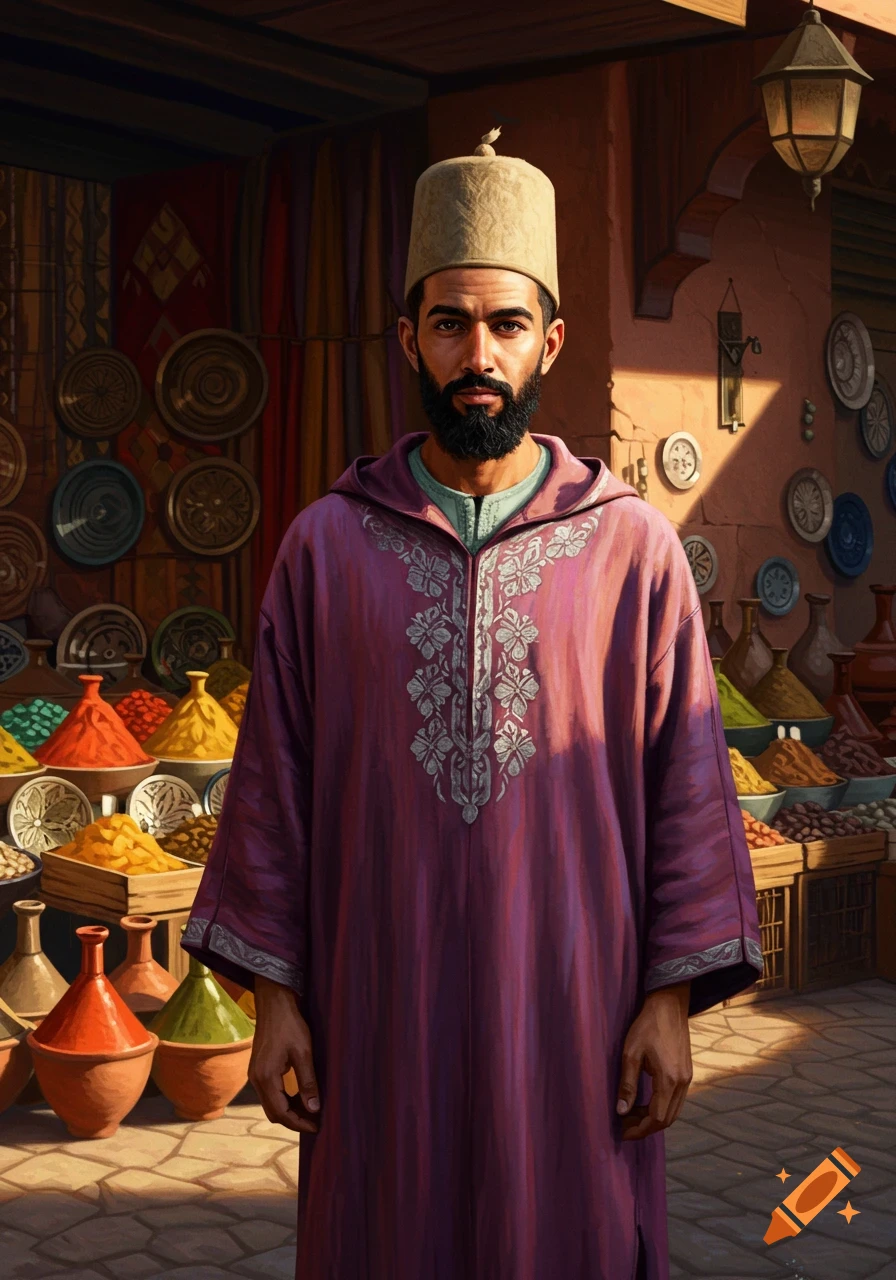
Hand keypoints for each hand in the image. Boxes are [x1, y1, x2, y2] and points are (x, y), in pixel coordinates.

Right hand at [249, 975, 319, 1133]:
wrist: (274, 1003)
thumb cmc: (289, 1024)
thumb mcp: (303, 1052)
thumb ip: (308, 1082)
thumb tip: (314, 1108)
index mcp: (266, 1077)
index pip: (281, 1113)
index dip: (299, 1123)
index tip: (317, 1126)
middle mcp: (256, 1080)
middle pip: (273, 1112)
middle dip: (294, 1120)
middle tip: (315, 1120)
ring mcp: (255, 1074)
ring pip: (271, 1104)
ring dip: (289, 1110)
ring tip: (310, 1109)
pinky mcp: (258, 1069)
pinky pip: (270, 1093)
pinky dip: (284, 1099)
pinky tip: (299, 1095)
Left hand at [616, 981, 691, 1140]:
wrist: (669, 1006)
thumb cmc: (647, 1026)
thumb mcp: (631, 1053)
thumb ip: (627, 1084)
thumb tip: (621, 1111)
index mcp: (669, 1079)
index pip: (657, 1118)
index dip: (640, 1129)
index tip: (623, 1132)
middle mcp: (683, 1083)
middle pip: (667, 1119)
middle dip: (646, 1127)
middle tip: (624, 1125)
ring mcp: (687, 1078)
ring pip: (673, 1111)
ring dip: (653, 1118)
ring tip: (631, 1114)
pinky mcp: (687, 1073)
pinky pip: (676, 1100)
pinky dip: (661, 1106)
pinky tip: (644, 1101)